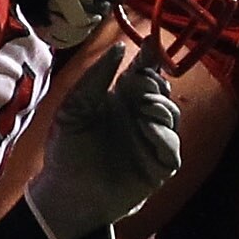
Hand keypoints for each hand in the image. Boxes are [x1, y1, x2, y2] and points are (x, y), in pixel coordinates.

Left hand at [22, 48, 183, 238]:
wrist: (67, 193)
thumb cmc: (66, 149)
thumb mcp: (74, 105)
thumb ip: (96, 76)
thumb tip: (120, 47)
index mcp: (120, 98)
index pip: (143, 72)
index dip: (151, 58)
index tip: (154, 45)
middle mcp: (139, 116)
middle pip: (162, 89)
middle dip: (155, 83)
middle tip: (141, 85)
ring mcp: (151, 140)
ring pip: (171, 114)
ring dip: (161, 105)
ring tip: (144, 106)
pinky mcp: (160, 165)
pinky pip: (172, 144)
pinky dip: (163, 134)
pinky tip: (148, 129)